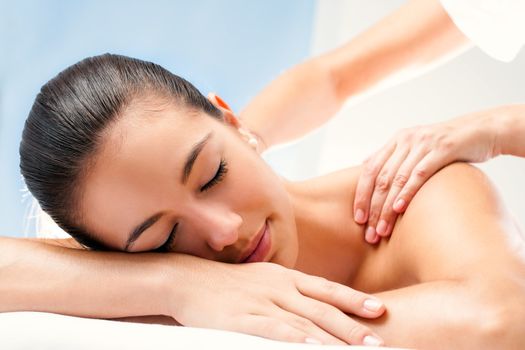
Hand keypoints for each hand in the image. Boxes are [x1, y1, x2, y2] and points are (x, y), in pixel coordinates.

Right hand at [167, 256, 384, 345]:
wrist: (188, 279)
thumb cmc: (227, 281)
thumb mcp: (262, 278)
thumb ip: (288, 288)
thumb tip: (313, 302)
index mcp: (284, 276)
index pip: (326, 288)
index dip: (353, 299)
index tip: (377, 309)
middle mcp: (277, 287)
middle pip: (322, 308)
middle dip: (352, 326)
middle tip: (378, 340)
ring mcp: (261, 302)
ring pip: (304, 323)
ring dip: (332, 339)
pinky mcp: (242, 319)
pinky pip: (274, 331)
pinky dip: (295, 340)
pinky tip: (312, 349)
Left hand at [353, 112, 496, 242]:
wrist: (484, 129)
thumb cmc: (449, 146)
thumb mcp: (418, 146)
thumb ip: (394, 156)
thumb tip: (367, 164)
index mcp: (396, 140)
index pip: (370, 170)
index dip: (361, 195)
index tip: (357, 219)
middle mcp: (406, 140)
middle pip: (381, 178)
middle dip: (372, 208)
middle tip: (369, 232)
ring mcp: (423, 143)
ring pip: (397, 179)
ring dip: (387, 207)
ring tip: (382, 229)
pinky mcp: (442, 149)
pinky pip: (419, 174)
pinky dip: (407, 192)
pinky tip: (399, 209)